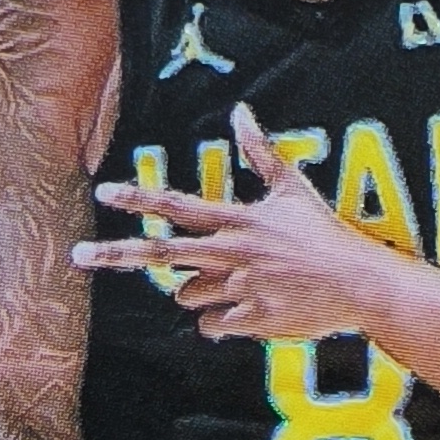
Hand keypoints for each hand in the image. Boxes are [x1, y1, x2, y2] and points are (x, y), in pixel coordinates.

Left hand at [74, 104, 387, 342]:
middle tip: (78, 257)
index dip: (139, 199)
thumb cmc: (325, 235)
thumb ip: (261, 152)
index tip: (104, 193)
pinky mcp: (251, 322)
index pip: (179, 206)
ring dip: (197, 294)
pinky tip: (247, 313)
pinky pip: (212, 327)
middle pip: (160, 255)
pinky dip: (220, 323)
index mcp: (238, 221)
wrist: (360, 284)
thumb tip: (241, 111)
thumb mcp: (293, 188)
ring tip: (234, 286)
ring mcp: (239, 290)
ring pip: (186, 296)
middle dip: (115, 254)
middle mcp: (231, 254)